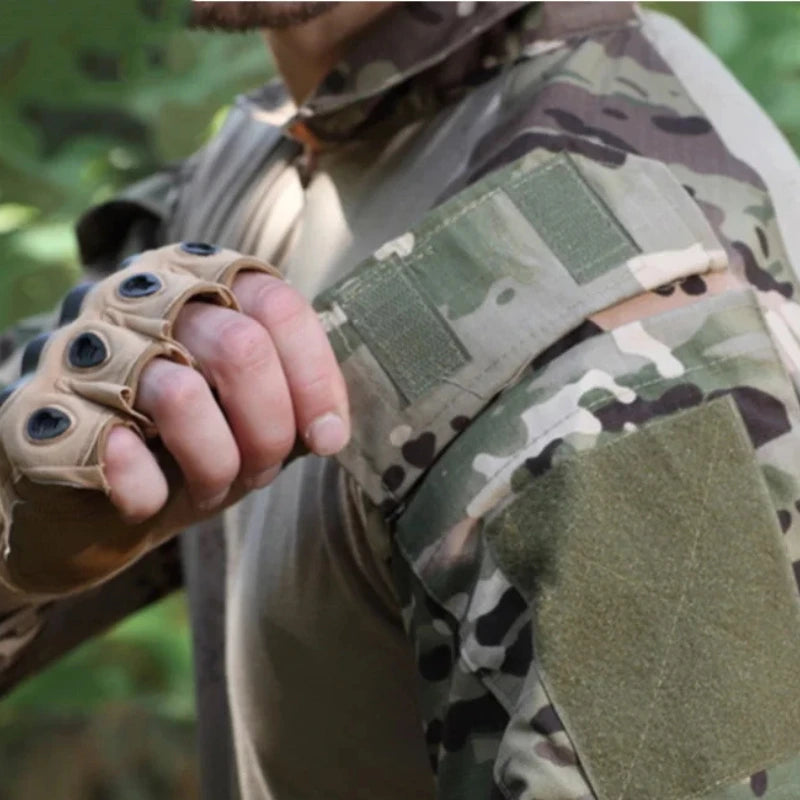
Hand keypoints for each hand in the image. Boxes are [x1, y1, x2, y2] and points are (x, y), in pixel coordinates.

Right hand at [103, 270, 349, 522]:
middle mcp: (138, 298)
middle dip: (270, 428)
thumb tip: (330, 430)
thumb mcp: (251, 413)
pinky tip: (148, 498)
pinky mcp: (40, 411)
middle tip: (262, 470)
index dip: (315, 378)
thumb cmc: (186, 444)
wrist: (89, 498)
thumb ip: (291, 399)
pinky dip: (151, 492)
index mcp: (198, 283)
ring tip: (212, 487)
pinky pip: (117, 453)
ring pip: (180, 394)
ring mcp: (82, 348)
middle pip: (240, 347)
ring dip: (216, 464)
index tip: (328, 438)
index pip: (276, 306)